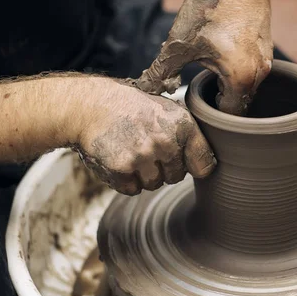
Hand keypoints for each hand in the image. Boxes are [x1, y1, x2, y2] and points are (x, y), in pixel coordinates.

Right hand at [76, 81, 215, 195]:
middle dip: (163, 168)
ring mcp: (143, 156)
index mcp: (183, 126)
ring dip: (143, 175)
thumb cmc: (129, 107)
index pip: (204, 165)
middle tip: (146, 148)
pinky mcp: (122, 169)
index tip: (186, 163)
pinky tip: (118, 158)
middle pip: (176, 177)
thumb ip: (185, 134)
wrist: (90, 105)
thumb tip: (207, 163)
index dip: (194, 166)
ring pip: (154, 184)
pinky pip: (132, 189)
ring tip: (130, 150)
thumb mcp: (165, 109)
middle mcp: (166, 142)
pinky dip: (125, 180)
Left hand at [135, 0, 272, 115]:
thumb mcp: (179, 44)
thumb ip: (161, 73)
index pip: (229, 115)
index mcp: (241, 79)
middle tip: (199, 86)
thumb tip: (145, 90)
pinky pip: (252, 68)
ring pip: (246, 85)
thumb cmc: (211, 6)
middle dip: (219, 99)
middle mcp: (260, 74)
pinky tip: (221, 51)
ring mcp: (267, 60)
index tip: (197, 105)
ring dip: (228, 82)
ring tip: (209, 65)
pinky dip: (237, 67)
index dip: (210, 113)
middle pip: (238, 102)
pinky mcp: (267, 47)